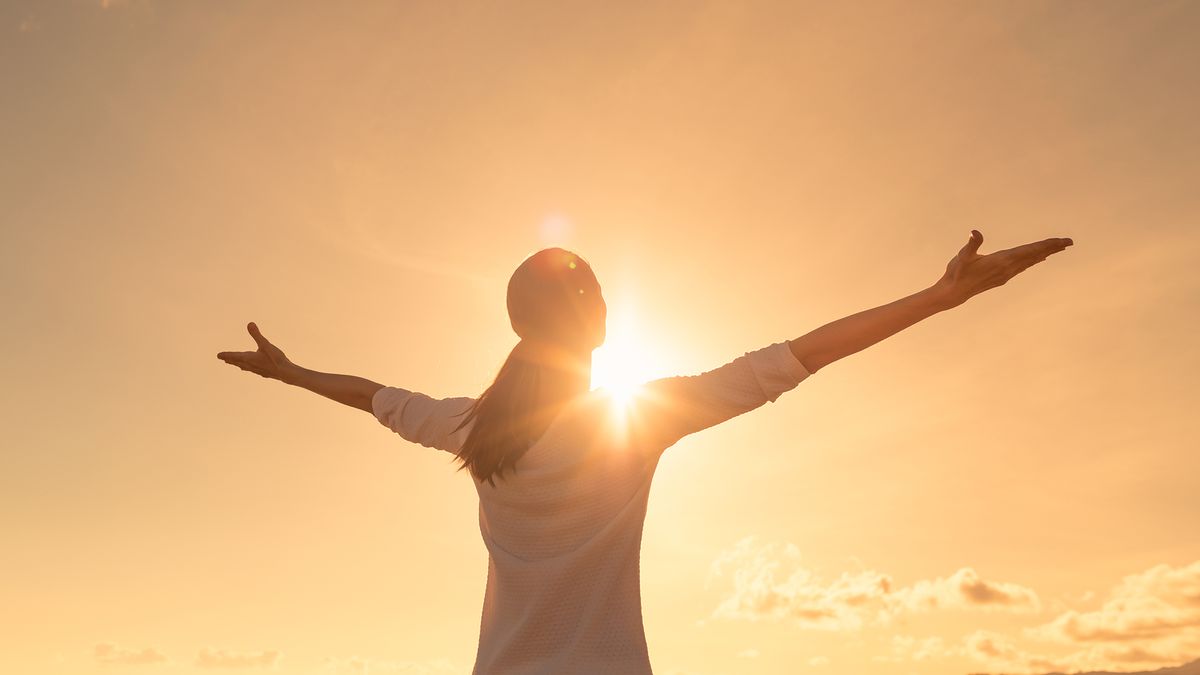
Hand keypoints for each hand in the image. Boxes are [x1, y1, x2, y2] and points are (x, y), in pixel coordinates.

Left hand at [217, 322, 296, 381]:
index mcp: (249, 358)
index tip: (218, 355)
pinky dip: (248, 367)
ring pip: (244, 366)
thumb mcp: (265, 344)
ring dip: (238, 364)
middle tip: (222, 359)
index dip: (226, 355)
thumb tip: (250, 323)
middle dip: (230, 359)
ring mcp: (256, 370)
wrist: (285, 372)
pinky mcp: (263, 372)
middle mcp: (250, 365)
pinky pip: (252, 369)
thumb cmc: (275, 358)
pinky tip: (252, 369)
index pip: (234, 356)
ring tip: (235, 364)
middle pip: (237, 362)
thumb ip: (257, 334)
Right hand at [934, 230, 1073, 307]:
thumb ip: (971, 244)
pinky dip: (1033, 260)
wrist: (953, 293)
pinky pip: (1023, 267)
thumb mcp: (962, 257)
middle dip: (1052, 248)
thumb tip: (975, 232)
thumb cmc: (956, 273)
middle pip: (1034, 256)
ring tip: (1058, 248)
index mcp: (1001, 261)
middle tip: (1069, 242)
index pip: (1029, 251)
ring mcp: (1006, 274)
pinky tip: (1038, 258)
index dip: (1046, 245)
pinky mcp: (1002, 277)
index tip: (1061, 241)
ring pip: (1030, 262)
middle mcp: (1007, 269)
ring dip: (1044, 253)